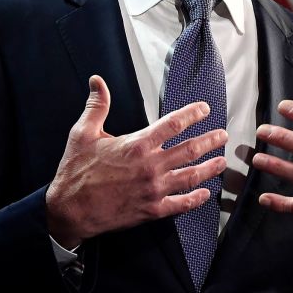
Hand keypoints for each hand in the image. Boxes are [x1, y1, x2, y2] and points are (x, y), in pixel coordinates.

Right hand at [45, 75, 227, 248]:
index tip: (204, 109)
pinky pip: (181, 204)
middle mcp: (151, 166)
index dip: (193, 114)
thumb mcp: (82, 133)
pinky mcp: (152, 210)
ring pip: (191, 176)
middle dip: (210, 140)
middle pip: (190, 149)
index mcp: (137, 145)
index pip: (174, 124)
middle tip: (222, 135)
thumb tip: (98, 82)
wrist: (70, 210)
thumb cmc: (76, 172)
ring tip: (222, 161)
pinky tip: (205, 194)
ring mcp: (154, 190)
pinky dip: (196, 199)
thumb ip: (97, 106)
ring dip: (210, 168)